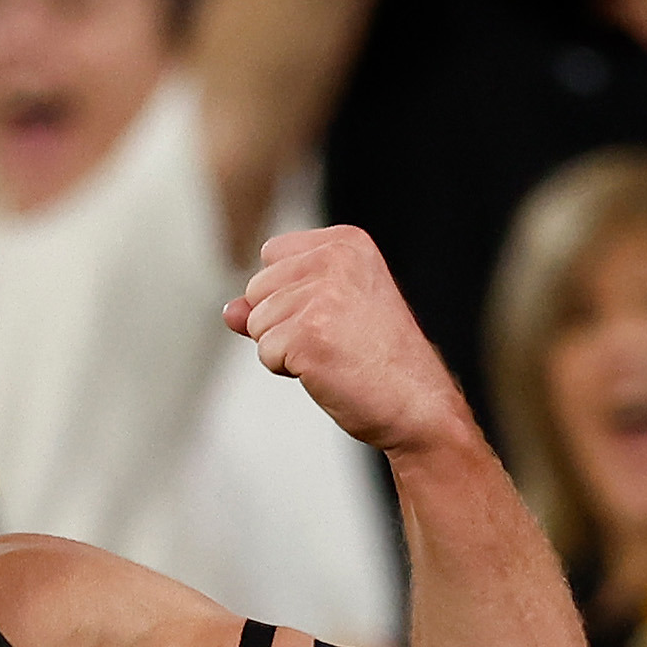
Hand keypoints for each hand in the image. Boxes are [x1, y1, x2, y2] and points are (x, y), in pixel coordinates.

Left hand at [225, 225, 462, 455]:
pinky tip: (327, 370)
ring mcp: (322, 293)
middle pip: (257, 288)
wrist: (417, 404)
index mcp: (346, 242)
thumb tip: (229, 311)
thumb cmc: (379, 363)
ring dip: (285, 350)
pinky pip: (265, 352)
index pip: (272, 256)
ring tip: (333, 355)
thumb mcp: (330, 314)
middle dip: (281, 324)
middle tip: (333, 342)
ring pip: (258, 323)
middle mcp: (334, 257)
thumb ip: (276, 303)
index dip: (286, 296)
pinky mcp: (309, 331)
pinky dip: (289, 371)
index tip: (331, 316)